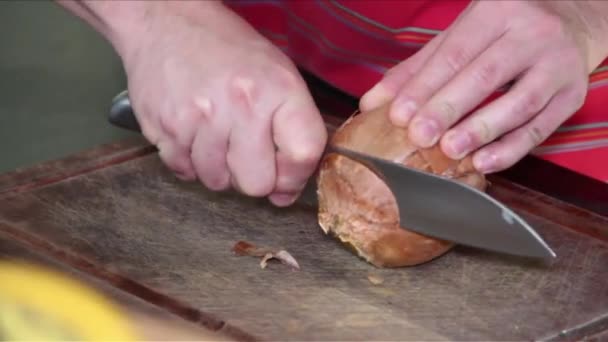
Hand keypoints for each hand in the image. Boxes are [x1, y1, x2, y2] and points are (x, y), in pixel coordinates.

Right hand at [113, 2, 325, 205]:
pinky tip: (192, 134)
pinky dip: (189, 162)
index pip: (302, 155)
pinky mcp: (164, 128)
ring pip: (217, 182)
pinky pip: (184, 172)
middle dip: (253, 177)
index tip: (285, 180)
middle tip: (244, 154)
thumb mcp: (276, 72)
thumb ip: (292, 128)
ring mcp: (198, 119)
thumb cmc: (227, 48)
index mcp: (277, 88)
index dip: (295, 177)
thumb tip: (285, 191)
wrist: (166, 20)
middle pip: (256, 184)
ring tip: (215, 135)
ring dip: (218, 169)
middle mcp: (239, 105)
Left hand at [360, 0, 607, 172]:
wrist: (571, 23)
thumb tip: (372, 104)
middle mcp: (532, 32)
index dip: (424, 87)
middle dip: (448, 109)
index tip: (398, 115)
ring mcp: (557, 64)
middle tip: (419, 136)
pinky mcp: (572, 95)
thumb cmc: (504, 32)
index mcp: (497, 11)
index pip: (454, 54)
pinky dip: (511, 149)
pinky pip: (541, 127)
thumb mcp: (460, 37)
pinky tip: (484, 162)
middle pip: (485, 76)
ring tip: (450, 151)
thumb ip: (417, 70)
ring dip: (481, 130)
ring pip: (519, 102)